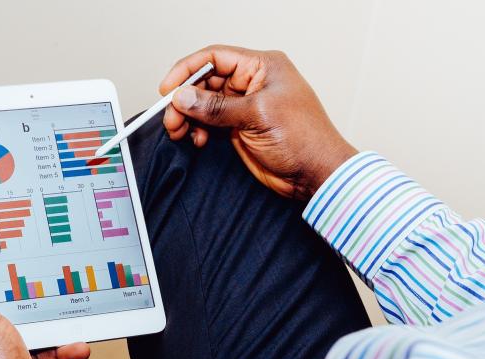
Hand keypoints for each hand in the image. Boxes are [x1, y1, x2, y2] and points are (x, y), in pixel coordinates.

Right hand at [160, 45, 358, 198]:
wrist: (316, 174)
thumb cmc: (304, 139)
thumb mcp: (257, 115)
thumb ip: (216, 107)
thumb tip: (183, 97)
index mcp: (262, 66)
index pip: (215, 57)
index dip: (188, 70)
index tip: (168, 89)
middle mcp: (252, 82)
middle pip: (205, 81)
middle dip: (185, 99)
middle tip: (172, 117)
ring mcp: (245, 105)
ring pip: (204, 103)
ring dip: (188, 116)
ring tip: (180, 131)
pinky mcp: (240, 127)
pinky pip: (209, 122)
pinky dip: (198, 129)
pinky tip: (198, 140)